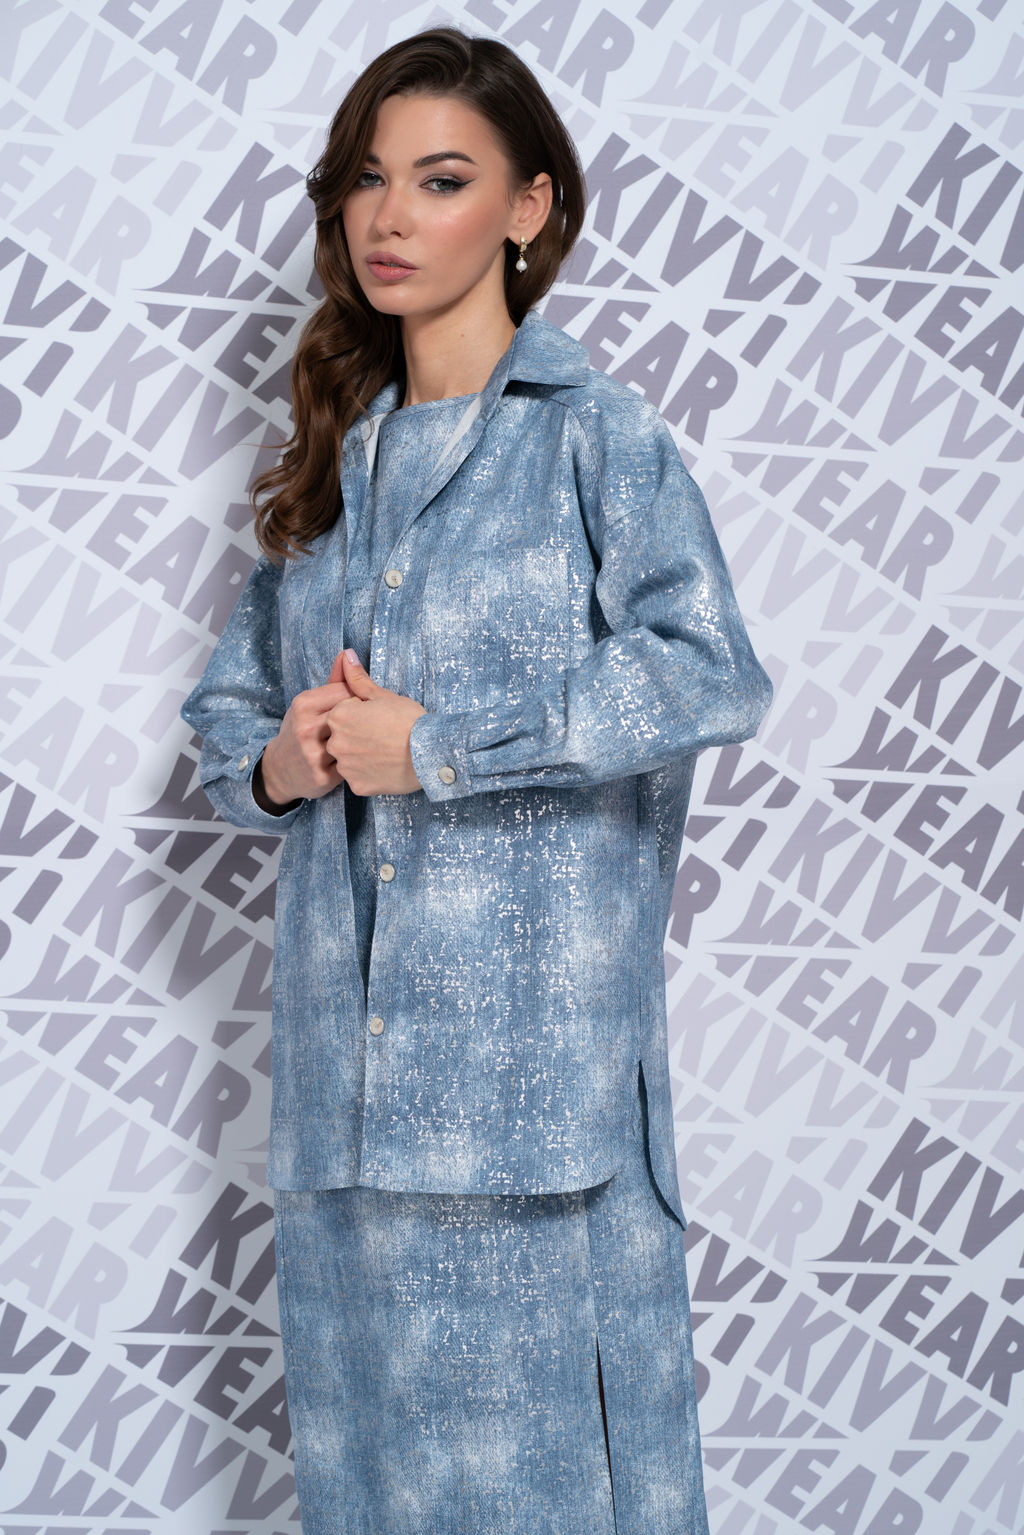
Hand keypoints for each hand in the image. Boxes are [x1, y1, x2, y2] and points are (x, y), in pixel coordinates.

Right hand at [259, 652, 354, 805]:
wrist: (280, 769)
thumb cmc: (301, 730)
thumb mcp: (309, 703)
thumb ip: (334, 681)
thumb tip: (348, 654)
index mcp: (304, 704)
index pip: (348, 692)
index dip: (360, 701)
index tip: (361, 710)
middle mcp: (306, 727)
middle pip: (353, 715)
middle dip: (365, 721)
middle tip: (369, 727)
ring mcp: (313, 753)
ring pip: (354, 741)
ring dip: (365, 742)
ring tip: (367, 742)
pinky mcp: (322, 776)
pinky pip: (353, 765)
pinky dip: (361, 762)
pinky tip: (361, 760)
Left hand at [325, 649, 425, 795]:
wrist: (430, 751)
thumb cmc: (409, 720)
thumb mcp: (384, 695)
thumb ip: (358, 679)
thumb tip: (345, 656)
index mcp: (339, 716)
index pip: (342, 713)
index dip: (362, 714)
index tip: (380, 718)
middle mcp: (336, 742)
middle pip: (342, 737)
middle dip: (357, 736)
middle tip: (384, 735)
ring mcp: (346, 767)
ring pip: (348, 759)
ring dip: (361, 756)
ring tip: (385, 752)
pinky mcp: (357, 785)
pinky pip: (358, 778)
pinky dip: (369, 774)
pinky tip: (385, 767)